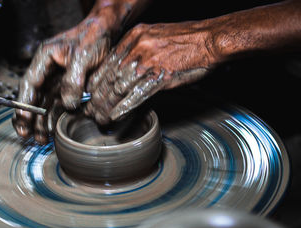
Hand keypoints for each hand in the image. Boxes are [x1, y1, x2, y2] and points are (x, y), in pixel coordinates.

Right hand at [12, 17, 112, 143]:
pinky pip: (58, 104)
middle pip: (33, 97)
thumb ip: (73, 80)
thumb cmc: (93, 37)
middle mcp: (48, 70)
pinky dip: (54, 117)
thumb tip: (68, 104)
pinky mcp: (69, 86)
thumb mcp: (83, 56)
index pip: (30, 83)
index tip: (23, 118)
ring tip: (39, 140)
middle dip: (28, 117)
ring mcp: (58, 79)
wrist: (107, 31)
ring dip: (41, 121)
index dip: (25, 102)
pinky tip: (52, 130)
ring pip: (44, 104)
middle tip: (26, 135)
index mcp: (45, 58)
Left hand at [84, 22, 219, 123]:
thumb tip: (124, 70)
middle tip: (90, 112)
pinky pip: (137, 95)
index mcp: (133, 38)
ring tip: (99, 118)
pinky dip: (124, 107)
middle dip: (97, 98)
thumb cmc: (186, 39)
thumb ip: (137, 51)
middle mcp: (136, 49)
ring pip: (119, 88)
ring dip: (107, 106)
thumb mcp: (155, 37)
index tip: (90, 95)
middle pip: (109, 77)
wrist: (210, 39)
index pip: (106, 64)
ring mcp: (148, 62)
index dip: (95, 82)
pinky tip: (115, 116)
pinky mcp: (160, 76)